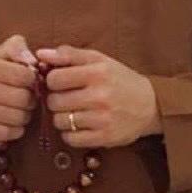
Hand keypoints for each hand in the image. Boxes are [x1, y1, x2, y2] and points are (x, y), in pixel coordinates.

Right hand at [0, 35, 37, 142]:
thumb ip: (17, 48)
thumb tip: (34, 62)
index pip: (24, 74)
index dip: (33, 79)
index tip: (30, 81)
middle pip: (23, 98)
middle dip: (31, 99)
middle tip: (27, 98)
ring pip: (18, 117)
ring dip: (25, 115)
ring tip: (19, 110)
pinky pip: (9, 133)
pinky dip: (16, 130)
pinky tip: (11, 122)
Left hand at [37, 45, 161, 148]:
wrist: (150, 104)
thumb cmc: (120, 79)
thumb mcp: (99, 59)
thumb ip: (69, 54)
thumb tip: (40, 54)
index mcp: (98, 72)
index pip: (54, 79)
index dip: (52, 80)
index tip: (60, 82)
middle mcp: (100, 96)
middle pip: (54, 102)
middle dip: (56, 99)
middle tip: (66, 97)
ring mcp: (102, 119)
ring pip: (60, 121)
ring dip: (62, 117)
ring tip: (73, 111)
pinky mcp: (105, 138)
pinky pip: (71, 139)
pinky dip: (70, 133)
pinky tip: (79, 124)